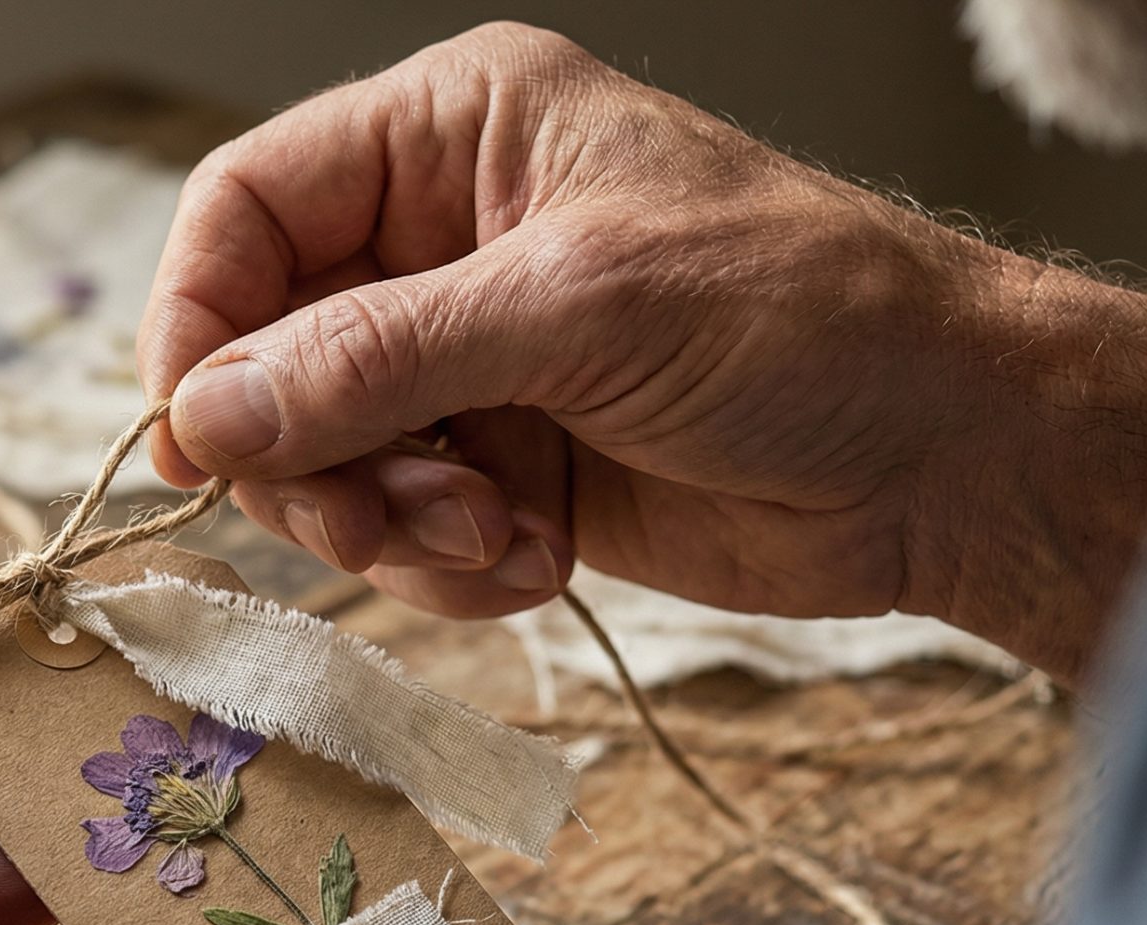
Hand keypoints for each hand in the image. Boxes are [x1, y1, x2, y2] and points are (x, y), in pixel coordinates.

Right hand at [139, 22, 1146, 680]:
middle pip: (262, 356)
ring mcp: (466, 362)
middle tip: (383, 519)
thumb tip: (207, 416)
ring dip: (388, 526)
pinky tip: (536, 558)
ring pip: (318, 463)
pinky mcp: (498, 465)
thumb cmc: (804, 320)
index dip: (199, 323)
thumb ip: (374, 360)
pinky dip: (446, 567)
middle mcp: (439, 242)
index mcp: (451, 135)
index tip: (201, 440)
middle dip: (314, 458)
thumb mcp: (576, 310)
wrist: (947, 457)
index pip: (245, 210)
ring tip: (499, 535)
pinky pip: (394, 533)